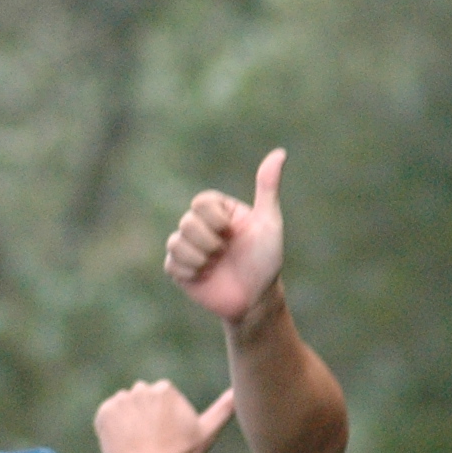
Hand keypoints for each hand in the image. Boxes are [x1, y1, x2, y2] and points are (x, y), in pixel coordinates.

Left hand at [94, 380, 238, 452]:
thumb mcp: (204, 434)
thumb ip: (221, 411)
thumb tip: (238, 394)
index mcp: (165, 389)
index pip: (158, 401)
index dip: (161, 423)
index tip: (164, 439)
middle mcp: (142, 388)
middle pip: (140, 402)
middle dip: (144, 419)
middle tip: (151, 444)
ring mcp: (122, 399)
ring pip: (124, 409)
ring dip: (128, 423)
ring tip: (138, 446)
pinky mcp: (105, 412)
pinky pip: (107, 417)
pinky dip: (112, 430)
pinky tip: (124, 444)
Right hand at [164, 149, 287, 324]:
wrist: (255, 300)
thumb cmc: (265, 260)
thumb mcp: (269, 222)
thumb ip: (267, 187)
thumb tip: (280, 152)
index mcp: (219, 212)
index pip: (201, 201)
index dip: (214, 218)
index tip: (231, 231)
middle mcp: (201, 227)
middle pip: (187, 222)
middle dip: (210, 241)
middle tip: (225, 253)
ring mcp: (188, 248)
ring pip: (176, 242)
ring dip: (201, 257)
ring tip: (215, 266)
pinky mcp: (179, 270)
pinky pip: (171, 263)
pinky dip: (191, 271)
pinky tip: (205, 277)